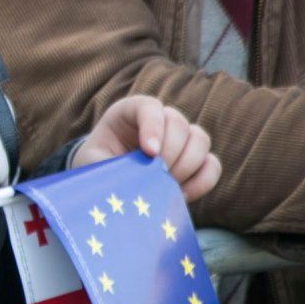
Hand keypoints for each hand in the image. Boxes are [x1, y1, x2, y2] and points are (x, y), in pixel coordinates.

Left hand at [73, 95, 220, 201]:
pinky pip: (212, 165)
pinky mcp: (194, 162)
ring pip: (200, 140)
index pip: (149, 107)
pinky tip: (180, 196)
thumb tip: (133, 181)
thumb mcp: (92, 163)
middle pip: (179, 123)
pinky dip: (202, 181)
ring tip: (166, 186)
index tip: (149, 153)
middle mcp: (159, 120)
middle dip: (170, 152)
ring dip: (187, 166)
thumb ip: (108, 165)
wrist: (105, 182)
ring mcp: (181, 139)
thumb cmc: (95, 166)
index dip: (153, 127)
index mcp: (129, 112)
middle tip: (156, 175)